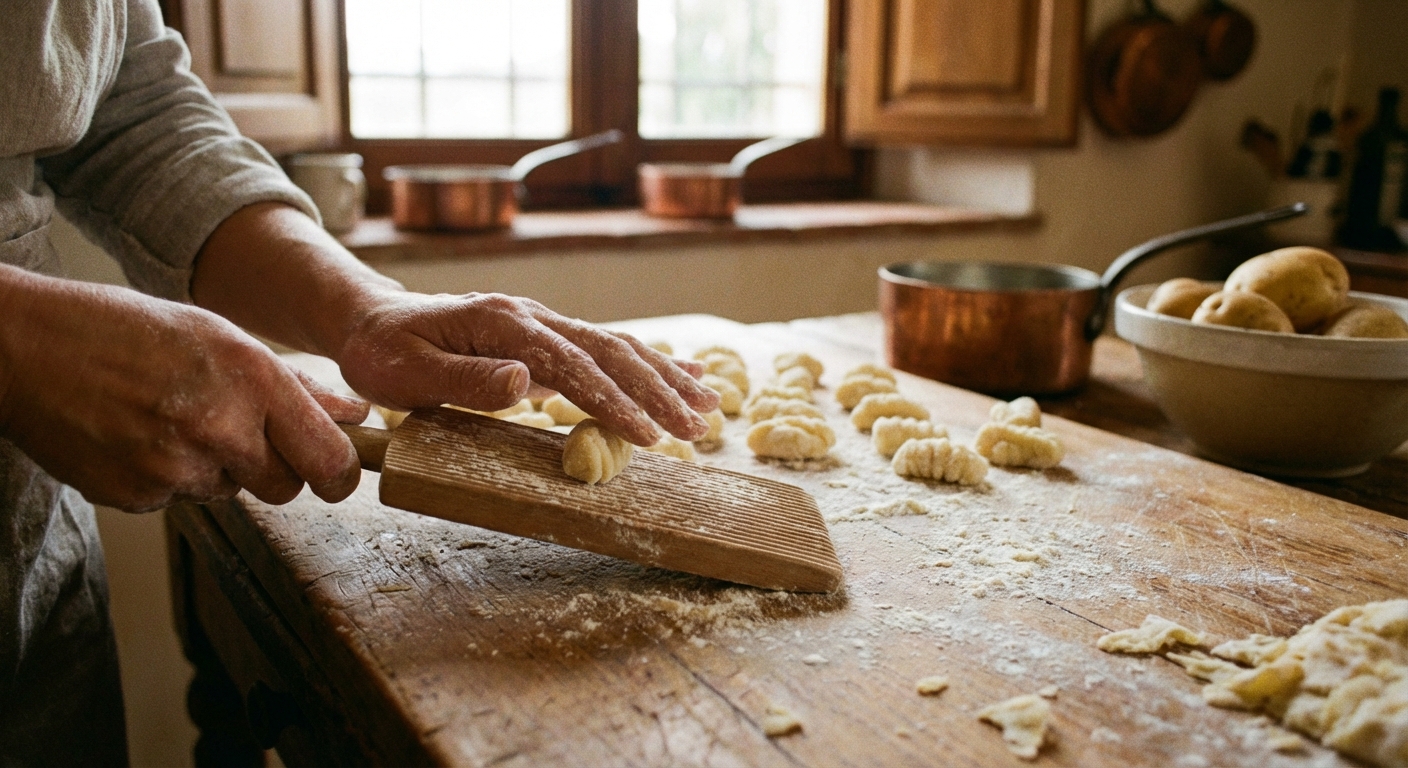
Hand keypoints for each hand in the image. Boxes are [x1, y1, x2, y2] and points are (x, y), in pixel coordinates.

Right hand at [0, 266, 367, 511]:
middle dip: (273, 467)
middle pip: (286, 486)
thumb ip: (294, 385)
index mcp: (253, 379)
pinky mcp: (137, 496)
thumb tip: (354, 416)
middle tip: (235, 429)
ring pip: (230, 491)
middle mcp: (220, 427)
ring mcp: (175, 468)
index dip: (339, 474)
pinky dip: (168, 477)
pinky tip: (139, 434)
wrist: (26, 347)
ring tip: (172, 417)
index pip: (329, 459)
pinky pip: (179, 500)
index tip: (335, 474)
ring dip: (215, 467)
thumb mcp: (222, 337)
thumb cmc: (126, 331)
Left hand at [335, 290, 719, 445]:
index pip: (570, 364)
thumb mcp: (406, 372)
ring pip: (617, 346)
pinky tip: (683, 375)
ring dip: (665, 377)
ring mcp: (543, 323)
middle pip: (609, 350)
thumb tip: (526, 379)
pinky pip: (606, 350)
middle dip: (659, 390)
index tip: (648, 433)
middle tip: (699, 427)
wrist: (373, 320)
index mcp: (502, 322)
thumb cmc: (383, 353)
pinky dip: (649, 364)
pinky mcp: (547, 338)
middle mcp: (532, 316)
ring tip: (710, 405)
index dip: (612, 400)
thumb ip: (466, 377)